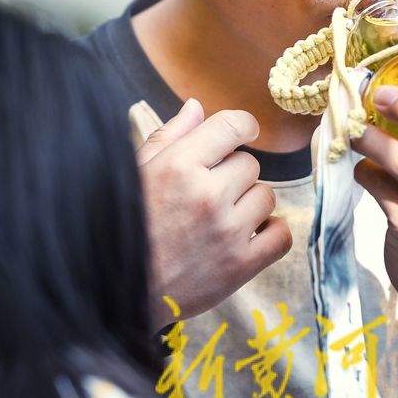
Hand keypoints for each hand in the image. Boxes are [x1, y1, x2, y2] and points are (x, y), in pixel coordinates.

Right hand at [137, 98, 292, 328]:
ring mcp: (227, 231)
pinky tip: (248, 235)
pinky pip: (281, 234)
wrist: (116, 291)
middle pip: (250, 164)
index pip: (233, 126)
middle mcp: (207, 194)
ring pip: (266, 196)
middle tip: (208, 194)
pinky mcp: (241, 265)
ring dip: (249, 204)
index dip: (242, 126)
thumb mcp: (137, 173)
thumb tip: (197, 106)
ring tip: (221, 218)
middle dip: (233, 175)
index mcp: (180, 166)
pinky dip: (270, 233)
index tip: (243, 134)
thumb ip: (170, 136)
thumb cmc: (123, 226)